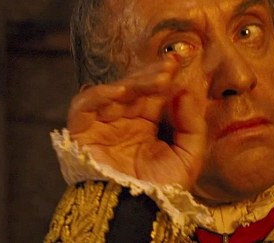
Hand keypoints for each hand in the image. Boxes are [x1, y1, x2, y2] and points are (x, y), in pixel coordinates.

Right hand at [67, 60, 205, 187]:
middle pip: (135, 86)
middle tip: (170, 66)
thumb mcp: (188, 156)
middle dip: (153, 74)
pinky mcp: (81, 129)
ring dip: (135, 82)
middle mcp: (123, 118)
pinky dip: (101, 94)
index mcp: (146, 122)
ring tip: (158, 79)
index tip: (180, 61)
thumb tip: (186, 90)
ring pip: (114, 91)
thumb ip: (192, 124)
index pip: (154, 92)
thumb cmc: (161, 189)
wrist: (136, 212)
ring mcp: (102, 122)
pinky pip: (85, 104)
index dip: (165, 75)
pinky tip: (121, 91)